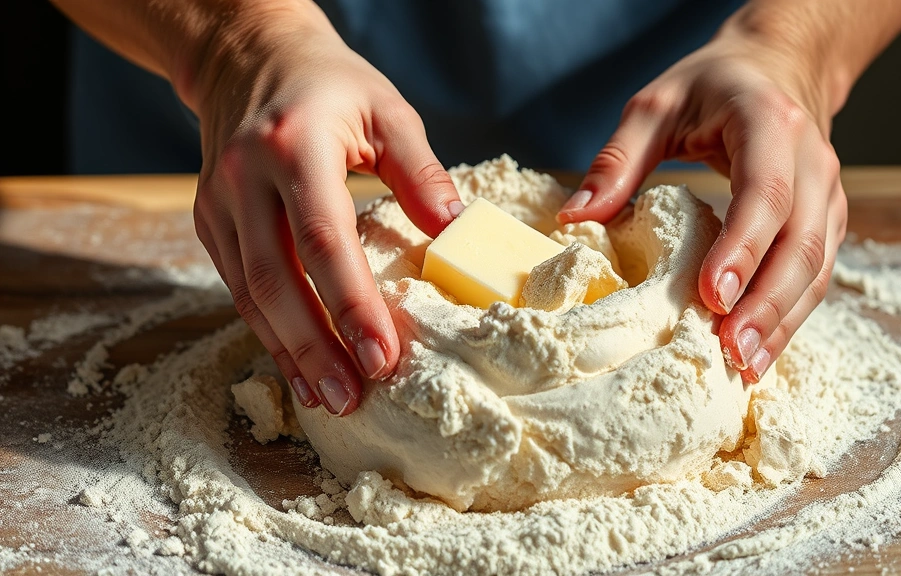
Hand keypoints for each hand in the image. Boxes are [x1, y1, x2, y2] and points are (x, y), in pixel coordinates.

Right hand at [190, 4, 462, 413]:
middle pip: (277, 281)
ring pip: (250, 294)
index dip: (351, 305)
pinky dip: (269, 332)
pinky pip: (238, 287)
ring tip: (328, 398)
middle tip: (352, 398)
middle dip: (315, 348)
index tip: (382, 357)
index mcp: (296, 147)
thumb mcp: (387, 108)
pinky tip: (298, 366)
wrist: (248, 57)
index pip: (324, 240)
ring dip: (289, 352)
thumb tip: (453, 232)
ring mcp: (219, 202)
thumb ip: (420, 171)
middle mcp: (246, 178)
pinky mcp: (210, 220)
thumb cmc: (330, 84)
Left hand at [558, 18, 846, 383]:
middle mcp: (812, 162)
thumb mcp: (655, 105)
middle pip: (800, 242)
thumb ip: (617, 159)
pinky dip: (789, 316)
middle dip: (766, 303)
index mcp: (769, 124)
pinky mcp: (827, 221)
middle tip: (728, 351)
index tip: (713, 295)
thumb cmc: (712, 86)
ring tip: (744, 367)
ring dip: (782, 321)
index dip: (743, 247)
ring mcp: (827, 195)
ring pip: (816, 268)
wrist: (778, 68)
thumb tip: (574, 218)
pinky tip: (758, 351)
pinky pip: (814, 276)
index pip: (765, 192)